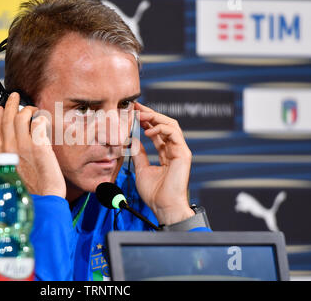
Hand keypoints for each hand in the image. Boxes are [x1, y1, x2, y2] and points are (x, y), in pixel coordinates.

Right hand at [0, 92, 65, 197]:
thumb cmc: (30, 192)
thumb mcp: (13, 176)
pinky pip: (38, 122)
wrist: (43, 202)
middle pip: (6, 119)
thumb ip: (12, 160)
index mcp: (1, 157)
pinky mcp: (39, 146)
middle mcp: (10, 150)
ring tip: (34, 110)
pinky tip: (44, 120)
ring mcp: (24, 146)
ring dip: (28, 109)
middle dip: (10, 104)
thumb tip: (17, 148)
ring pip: (21, 117)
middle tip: (15, 96)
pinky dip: (40, 118)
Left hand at [131, 102, 193, 224]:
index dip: (145, 120)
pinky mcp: (183, 153)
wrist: (164, 206)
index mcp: (165, 154)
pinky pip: (174, 133)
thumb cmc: (154, 193)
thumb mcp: (141, 169)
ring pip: (171, 125)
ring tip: (140, 115)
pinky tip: (148, 130)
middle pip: (164, 124)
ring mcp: (180, 150)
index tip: (132, 113)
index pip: (156, 131)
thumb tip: (132, 141)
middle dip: (149, 114)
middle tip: (135, 107)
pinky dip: (161, 128)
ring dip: (155, 117)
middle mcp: (173, 150)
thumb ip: (138, 154)